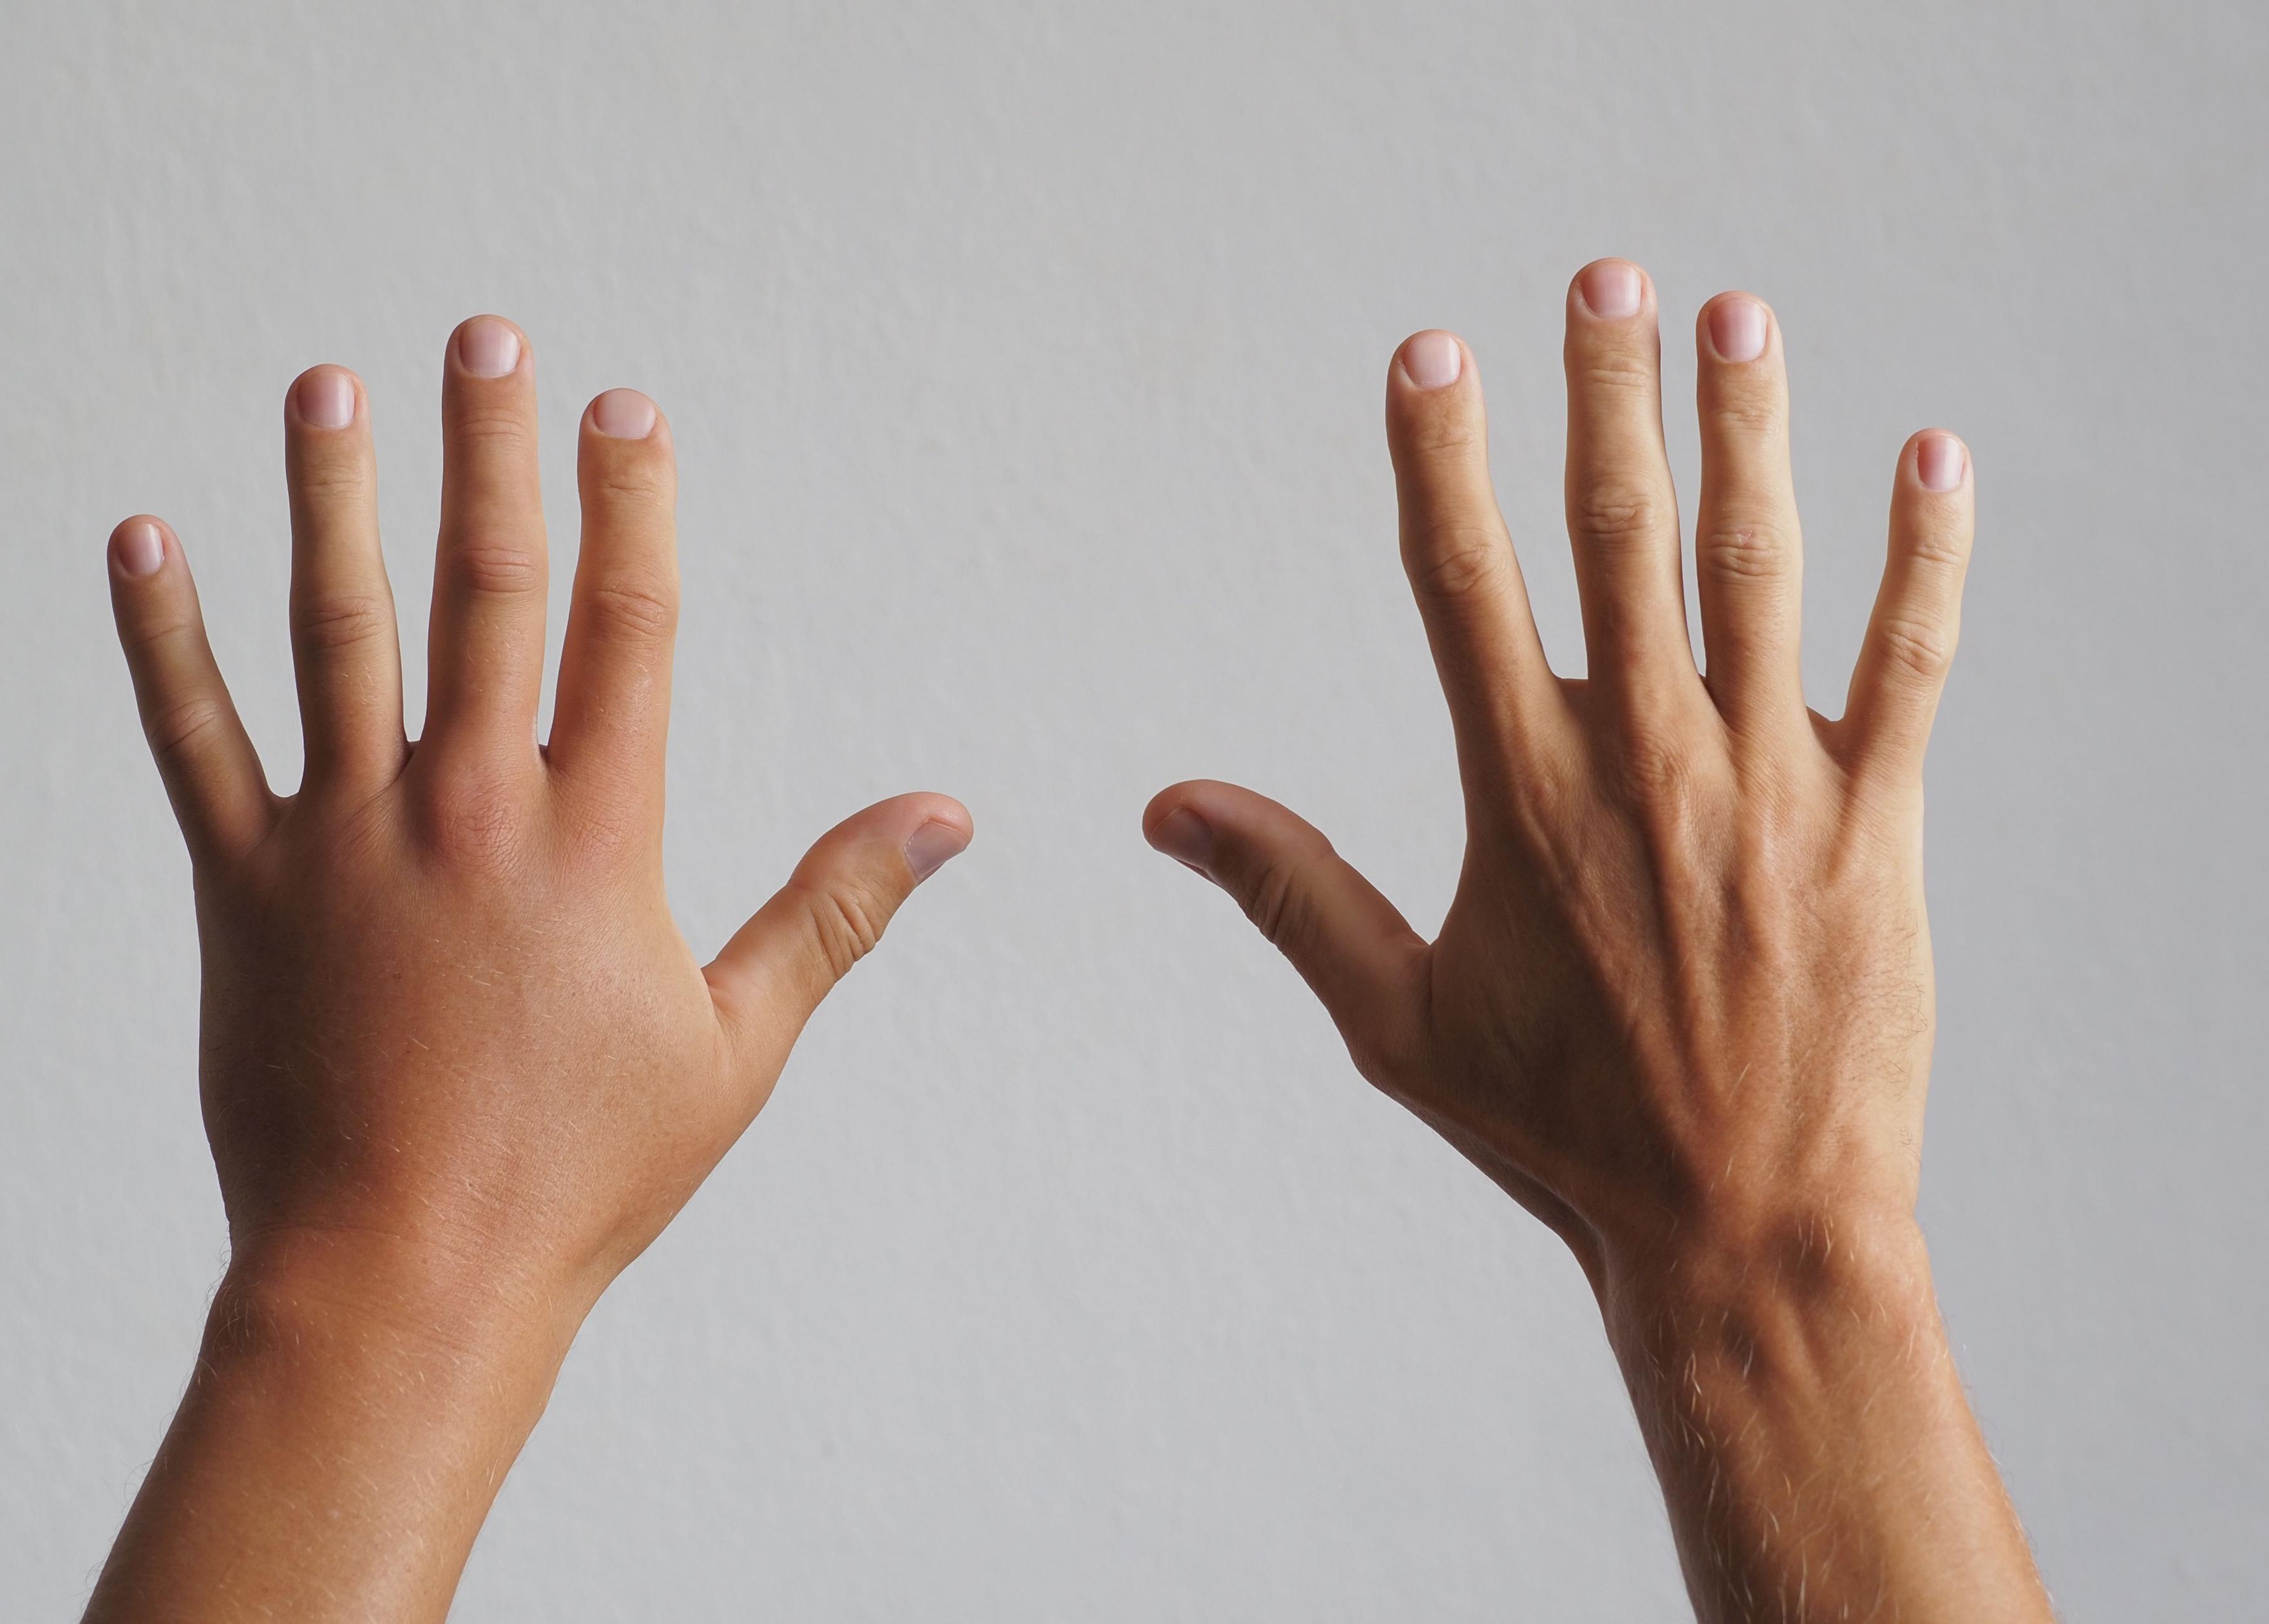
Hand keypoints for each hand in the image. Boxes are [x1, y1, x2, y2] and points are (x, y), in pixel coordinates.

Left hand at [87, 316, 968, 1621]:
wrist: (406, 1281)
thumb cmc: (585, 1174)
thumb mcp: (739, 1044)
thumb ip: (836, 909)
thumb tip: (950, 814)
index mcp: (597, 838)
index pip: (627, 626)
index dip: (632, 505)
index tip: (628, 406)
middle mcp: (470, 811)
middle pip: (484, 591)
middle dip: (490, 451)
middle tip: (485, 336)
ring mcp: (346, 842)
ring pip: (335, 632)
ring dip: (330, 497)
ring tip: (325, 382)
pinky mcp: (242, 889)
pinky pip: (190, 739)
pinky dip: (160, 637)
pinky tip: (140, 538)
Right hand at [1145, 261, 2049, 1620]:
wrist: (1745, 1232)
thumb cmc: (1558, 1135)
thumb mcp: (1396, 1020)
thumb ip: (1289, 889)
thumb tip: (1163, 806)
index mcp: (1524, 796)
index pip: (1463, 582)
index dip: (1441, 453)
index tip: (1429, 352)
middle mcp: (1645, 764)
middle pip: (1618, 534)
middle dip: (1605, 390)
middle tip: (1603, 273)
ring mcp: (1772, 785)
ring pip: (1758, 566)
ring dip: (1746, 427)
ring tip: (1736, 310)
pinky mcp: (1879, 823)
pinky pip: (1914, 660)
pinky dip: (1926, 552)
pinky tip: (1934, 454)